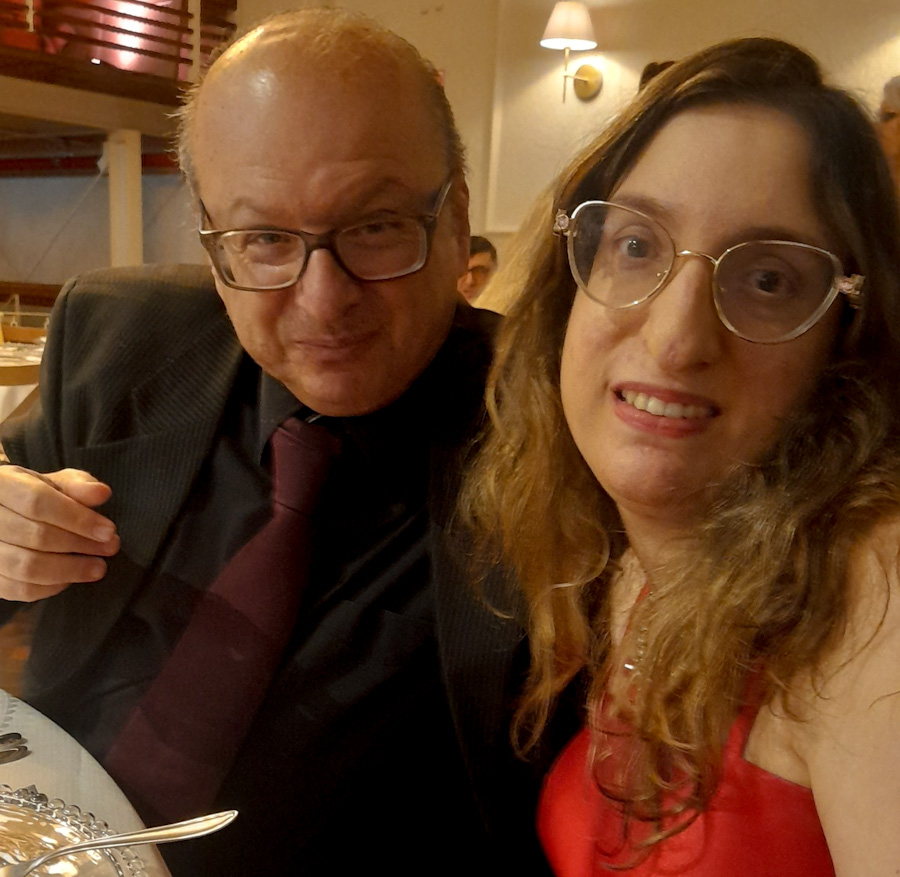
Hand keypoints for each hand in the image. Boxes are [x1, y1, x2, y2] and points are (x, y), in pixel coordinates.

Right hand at [0, 467, 119, 601]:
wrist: (4, 513)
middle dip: (81, 544)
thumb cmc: (33, 496)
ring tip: (97, 567)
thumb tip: (101, 493)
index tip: (108, 530)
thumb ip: (78, 486)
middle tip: (110, 547)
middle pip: (36, 537)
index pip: (38, 502)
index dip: (77, 518)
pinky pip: (19, 589)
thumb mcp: (54, 483)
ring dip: (70, 570)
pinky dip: (50, 587)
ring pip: (26, 567)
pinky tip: (71, 577)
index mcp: (1, 485)